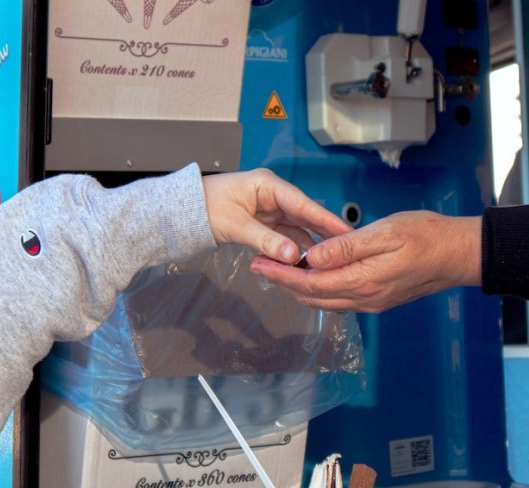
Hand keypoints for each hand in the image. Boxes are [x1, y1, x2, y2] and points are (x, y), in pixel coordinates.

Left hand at [203, 168, 350, 263]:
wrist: (182, 214)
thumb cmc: (204, 209)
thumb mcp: (235, 225)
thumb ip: (265, 241)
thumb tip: (292, 255)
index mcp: (268, 185)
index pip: (303, 203)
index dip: (326, 219)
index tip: (345, 232)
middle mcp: (274, 195)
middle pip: (305, 215)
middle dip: (323, 232)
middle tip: (346, 248)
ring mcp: (270, 209)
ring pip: (297, 227)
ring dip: (308, 244)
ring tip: (328, 260)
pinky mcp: (265, 223)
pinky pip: (285, 236)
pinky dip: (292, 248)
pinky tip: (304, 262)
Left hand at [250, 211, 481, 312]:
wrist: (458, 255)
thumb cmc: (426, 236)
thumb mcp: (384, 233)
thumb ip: (346, 248)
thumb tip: (312, 257)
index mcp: (362, 281)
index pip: (310, 282)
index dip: (281, 274)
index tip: (258, 264)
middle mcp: (364, 298)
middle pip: (313, 296)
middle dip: (283, 283)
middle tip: (258, 268)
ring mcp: (372, 302)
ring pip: (324, 301)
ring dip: (298, 288)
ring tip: (278, 272)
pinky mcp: (378, 299)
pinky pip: (339, 299)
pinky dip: (319, 290)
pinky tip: (312, 277)